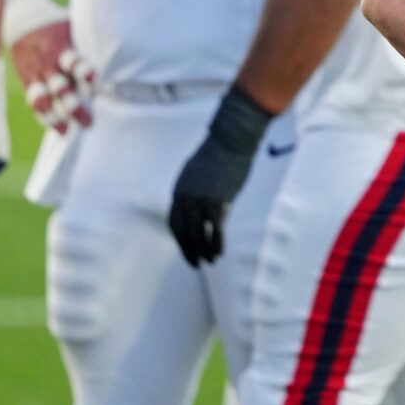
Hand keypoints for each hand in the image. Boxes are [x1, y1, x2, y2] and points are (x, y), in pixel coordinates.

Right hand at [11, 21, 94, 133]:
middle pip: (60, 88)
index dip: (83, 72)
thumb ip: (93, 39)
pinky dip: (44, 116)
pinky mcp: (28, 80)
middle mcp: (49, 63)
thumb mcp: (75, 27)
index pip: (73, 62)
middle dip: (72, 106)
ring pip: (43, 99)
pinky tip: (57, 128)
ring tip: (67, 131)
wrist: (24, 20)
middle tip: (88, 122)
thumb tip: (129, 39)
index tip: (95, 81)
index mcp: (63, 48)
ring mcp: (37, 73)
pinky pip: (34, 101)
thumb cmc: (60, 26)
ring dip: (55, 117)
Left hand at [168, 89, 272, 266]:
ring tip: (211, 261)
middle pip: (183, 232)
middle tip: (196, 264)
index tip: (188, 250)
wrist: (230, 140)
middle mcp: (185, 198)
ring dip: (203, 250)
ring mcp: (201, 200)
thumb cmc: (220, 152)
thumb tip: (204, 204)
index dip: (180, 239)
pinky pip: (215, 229)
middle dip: (189, 250)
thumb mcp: (201, 173)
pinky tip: (220, 252)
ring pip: (198, 234)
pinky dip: (216, 243)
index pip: (174, 222)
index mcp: (179, 190)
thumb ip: (198, 190)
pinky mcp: (217, 201)